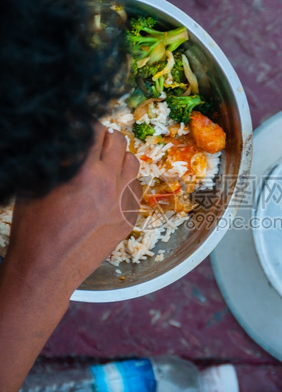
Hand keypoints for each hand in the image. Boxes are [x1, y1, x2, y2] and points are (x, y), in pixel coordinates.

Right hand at [7, 123, 140, 294]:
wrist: (48, 269)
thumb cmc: (34, 227)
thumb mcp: (37, 184)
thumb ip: (56, 158)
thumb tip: (64, 137)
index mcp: (84, 172)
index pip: (93, 129)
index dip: (83, 122)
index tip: (77, 123)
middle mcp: (109, 184)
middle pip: (118, 140)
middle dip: (103, 136)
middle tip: (91, 140)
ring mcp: (123, 202)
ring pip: (133, 162)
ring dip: (119, 157)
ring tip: (103, 163)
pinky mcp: (129, 218)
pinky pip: (136, 188)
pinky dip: (126, 181)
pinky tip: (110, 187)